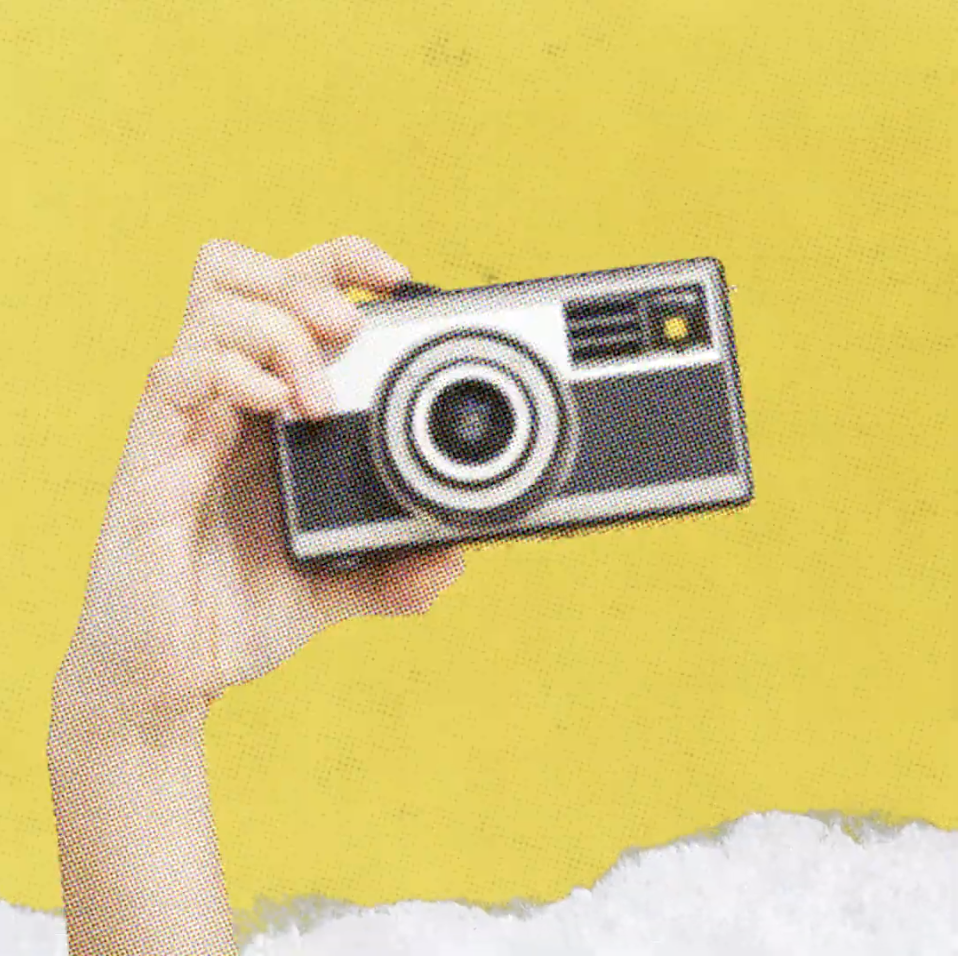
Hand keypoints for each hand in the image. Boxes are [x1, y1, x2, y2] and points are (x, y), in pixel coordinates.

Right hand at [57, 236, 464, 727]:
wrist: (170, 672)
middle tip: (351, 329)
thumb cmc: (236, 615)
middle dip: (309, 277)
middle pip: (244, 275)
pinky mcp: (151, 456)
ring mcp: (186, 424)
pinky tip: (275, 409)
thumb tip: (455, 559)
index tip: (397, 281)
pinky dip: (232, 372)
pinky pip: (176, 375)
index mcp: (269, 415)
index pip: (290, 298)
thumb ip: (394, 574)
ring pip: (213, 307)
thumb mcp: (334, 588)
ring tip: (318, 397)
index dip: (339, 265)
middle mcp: (226, 405)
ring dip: (281, 332)